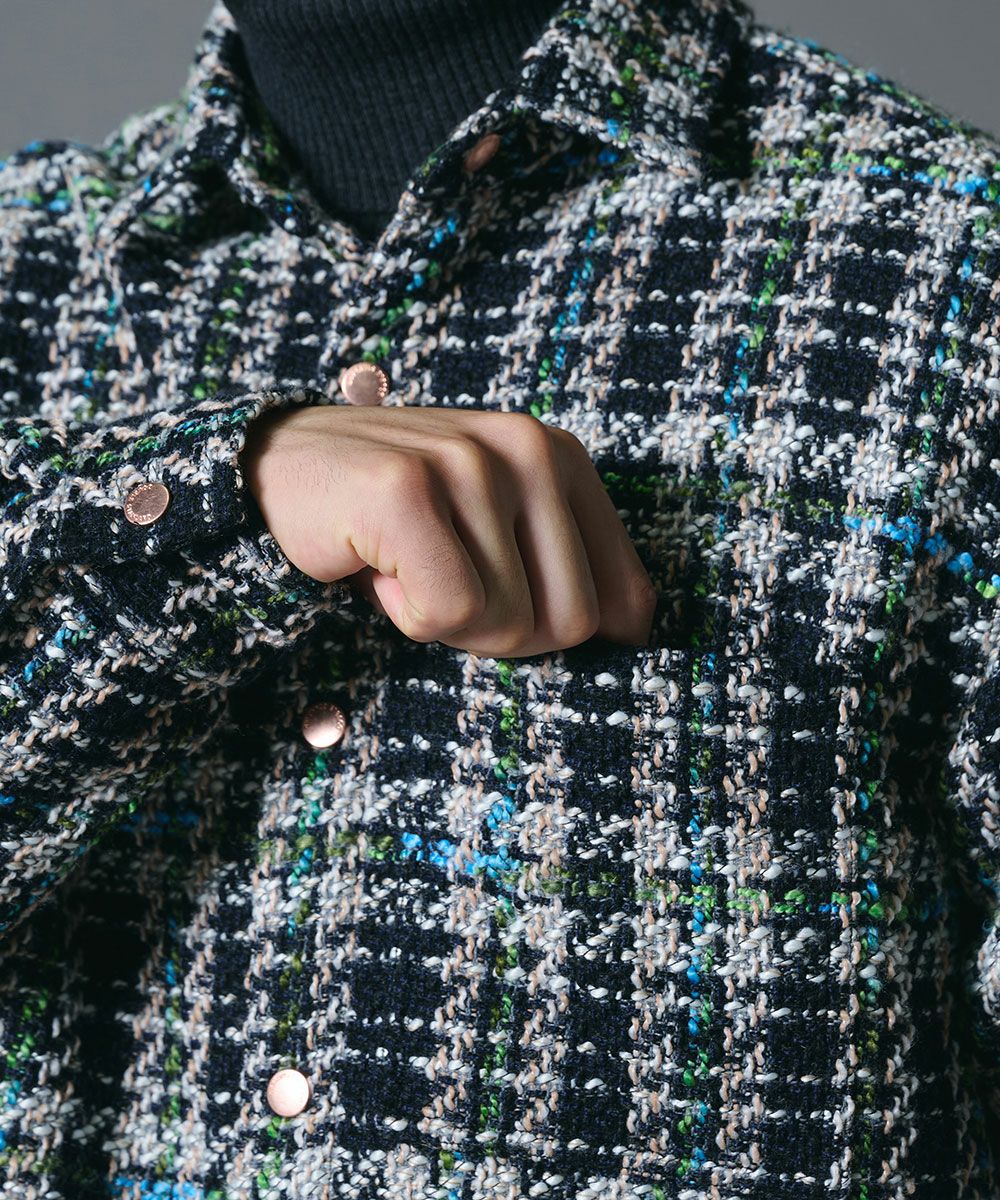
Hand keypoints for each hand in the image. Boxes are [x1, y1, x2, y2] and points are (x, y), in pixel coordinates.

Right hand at [238, 404, 656, 656]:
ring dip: (442, 619)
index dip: (552, 628)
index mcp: (561, 456)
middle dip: (498, 630)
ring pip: (507, 623)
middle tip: (439, 579)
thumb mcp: (500, 535)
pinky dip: (404, 615)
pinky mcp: (408, 490)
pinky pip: (447, 612)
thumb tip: (639, 630)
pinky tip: (375, 565)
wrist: (277, 476)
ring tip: (403, 562)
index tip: (491, 591)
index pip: (621, 599)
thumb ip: (575, 572)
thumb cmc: (399, 521)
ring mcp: (468, 463)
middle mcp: (527, 447)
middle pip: (568, 623)